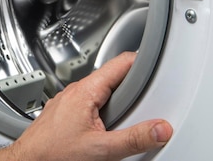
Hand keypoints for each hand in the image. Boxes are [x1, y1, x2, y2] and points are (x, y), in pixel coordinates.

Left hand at [0, 52, 172, 160]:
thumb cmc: (52, 153)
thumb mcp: (101, 150)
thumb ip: (134, 139)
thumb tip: (159, 129)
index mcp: (85, 91)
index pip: (120, 63)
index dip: (141, 62)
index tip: (157, 65)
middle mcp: (75, 91)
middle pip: (112, 79)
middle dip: (130, 90)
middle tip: (146, 102)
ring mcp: (68, 101)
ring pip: (100, 93)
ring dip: (115, 102)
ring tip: (126, 120)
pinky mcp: (64, 113)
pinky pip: (88, 104)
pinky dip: (101, 111)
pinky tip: (104, 129)